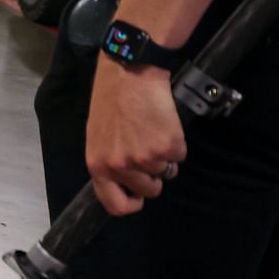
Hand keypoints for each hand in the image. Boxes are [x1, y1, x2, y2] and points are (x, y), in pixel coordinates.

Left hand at [85, 58, 186, 214]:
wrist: (129, 74)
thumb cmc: (111, 101)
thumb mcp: (98, 137)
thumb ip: (109, 162)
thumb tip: (123, 184)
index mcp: (98, 165)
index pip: (114, 204)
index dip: (130, 204)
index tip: (138, 196)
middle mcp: (120, 166)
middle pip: (148, 190)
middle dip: (152, 176)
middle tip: (147, 151)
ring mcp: (144, 159)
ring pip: (165, 173)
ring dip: (164, 158)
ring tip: (152, 132)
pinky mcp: (167, 147)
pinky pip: (179, 156)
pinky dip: (176, 143)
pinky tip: (162, 124)